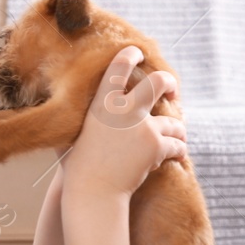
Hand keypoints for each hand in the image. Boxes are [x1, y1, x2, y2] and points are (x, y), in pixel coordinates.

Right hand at [63, 47, 186, 196]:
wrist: (93, 191)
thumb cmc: (78, 168)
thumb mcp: (73, 134)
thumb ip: (81, 118)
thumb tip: (66, 106)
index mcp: (103, 103)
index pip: (118, 67)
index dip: (130, 55)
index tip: (138, 53)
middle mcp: (125, 109)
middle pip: (158, 82)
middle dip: (169, 82)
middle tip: (172, 89)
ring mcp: (143, 127)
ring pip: (174, 121)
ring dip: (178, 130)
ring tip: (178, 136)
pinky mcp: (156, 145)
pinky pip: (177, 144)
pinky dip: (178, 150)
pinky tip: (177, 155)